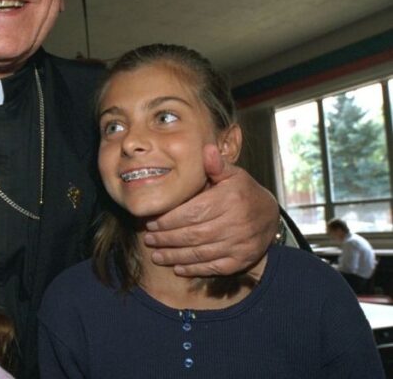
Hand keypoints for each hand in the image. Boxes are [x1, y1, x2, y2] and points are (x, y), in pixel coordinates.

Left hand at [143, 144, 277, 276]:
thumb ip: (216, 165)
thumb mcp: (233, 174)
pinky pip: (214, 267)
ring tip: (156, 255)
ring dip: (175, 256)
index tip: (151, 223)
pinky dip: (194, 269)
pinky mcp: (242, 260)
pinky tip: (178, 268)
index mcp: (230, 199)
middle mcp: (236, 223)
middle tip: (149, 239)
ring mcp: (240, 244)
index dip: (169, 220)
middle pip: (193, 234)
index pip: (192, 213)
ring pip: (201, 253)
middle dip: (167, 239)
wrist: (270, 216)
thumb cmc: (244, 192)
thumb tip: (205, 149)